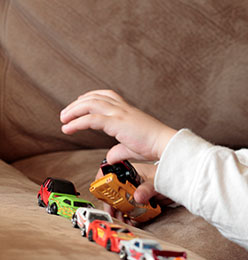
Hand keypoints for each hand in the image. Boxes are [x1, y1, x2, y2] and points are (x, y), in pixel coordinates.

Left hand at [60, 90, 176, 162]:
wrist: (165, 144)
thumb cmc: (154, 145)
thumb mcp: (132, 147)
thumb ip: (119, 150)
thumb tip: (110, 157)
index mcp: (128, 111)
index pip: (107, 95)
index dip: (91, 96)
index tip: (80, 102)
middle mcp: (123, 109)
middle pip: (94, 97)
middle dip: (77, 104)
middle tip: (65, 114)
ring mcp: (120, 114)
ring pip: (90, 104)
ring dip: (73, 110)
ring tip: (64, 119)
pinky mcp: (117, 123)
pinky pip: (91, 119)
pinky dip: (77, 123)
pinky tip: (68, 128)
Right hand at [93, 162, 174, 222]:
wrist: (180, 184)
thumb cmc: (168, 177)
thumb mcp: (157, 182)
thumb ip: (148, 188)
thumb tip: (137, 196)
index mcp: (131, 172)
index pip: (111, 175)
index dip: (104, 184)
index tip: (102, 196)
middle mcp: (131, 181)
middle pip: (114, 192)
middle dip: (111, 203)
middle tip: (112, 214)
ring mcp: (135, 191)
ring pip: (121, 201)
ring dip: (120, 211)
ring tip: (122, 220)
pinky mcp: (140, 200)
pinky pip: (131, 208)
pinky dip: (129, 215)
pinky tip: (130, 220)